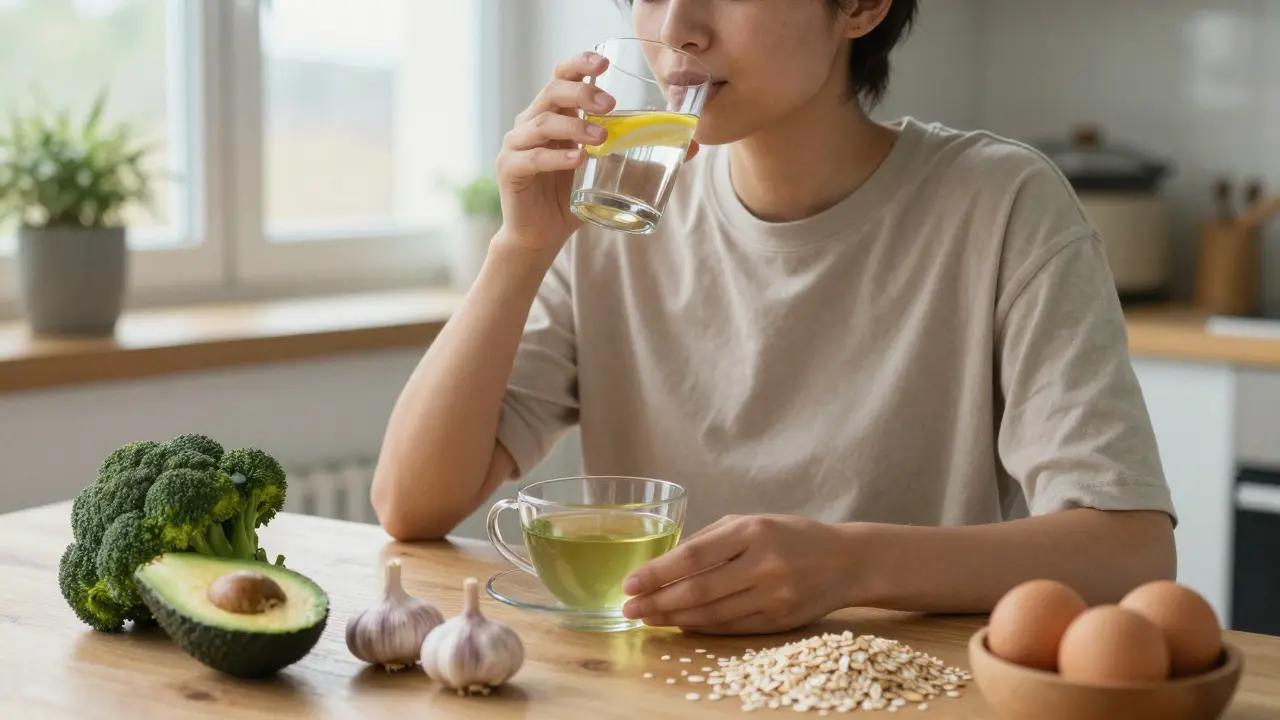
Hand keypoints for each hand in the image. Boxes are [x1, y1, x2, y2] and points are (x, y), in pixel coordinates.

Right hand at [494, 50, 699, 255]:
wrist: (541, 235)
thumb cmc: (572, 197)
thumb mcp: (610, 171)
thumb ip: (644, 154)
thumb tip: (694, 146)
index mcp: (555, 113)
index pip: (562, 76)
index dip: (580, 64)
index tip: (604, 64)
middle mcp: (531, 122)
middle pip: (551, 92)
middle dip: (582, 95)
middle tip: (610, 106)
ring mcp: (517, 144)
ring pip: (542, 123)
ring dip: (574, 127)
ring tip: (601, 138)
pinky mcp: (510, 170)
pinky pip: (532, 157)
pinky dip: (555, 157)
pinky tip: (577, 160)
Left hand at [620, 515, 852, 634]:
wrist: (847, 561)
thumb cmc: (792, 536)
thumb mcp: (753, 521)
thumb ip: (711, 538)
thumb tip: (666, 562)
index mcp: (753, 531)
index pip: (694, 555)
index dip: (658, 572)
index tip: (630, 583)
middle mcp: (764, 564)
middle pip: (699, 590)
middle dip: (658, 602)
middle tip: (630, 609)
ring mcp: (774, 596)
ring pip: (712, 614)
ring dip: (674, 618)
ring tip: (648, 618)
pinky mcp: (780, 621)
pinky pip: (731, 628)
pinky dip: (701, 627)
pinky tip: (680, 624)